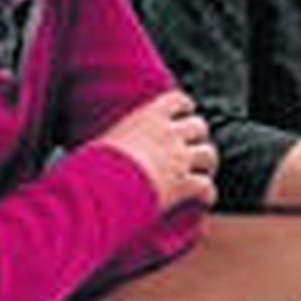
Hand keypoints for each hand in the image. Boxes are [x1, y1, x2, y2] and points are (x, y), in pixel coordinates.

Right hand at [94, 90, 217, 211]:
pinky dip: (207, 194)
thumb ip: (118, 139)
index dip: (185, 107)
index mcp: (149, 117)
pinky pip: (206, 187)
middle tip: (192, 149)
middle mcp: (169, 134)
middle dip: (198, 138)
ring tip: (202, 172)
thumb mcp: (103, 142)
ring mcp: (178, 159)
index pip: (177, 100)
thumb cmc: (91, 166)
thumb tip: (107, 146)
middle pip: (199, 127)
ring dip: (207, 164)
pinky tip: (204, 200)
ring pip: (209, 155)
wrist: (98, 188)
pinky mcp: (182, 185)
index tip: (186, 112)